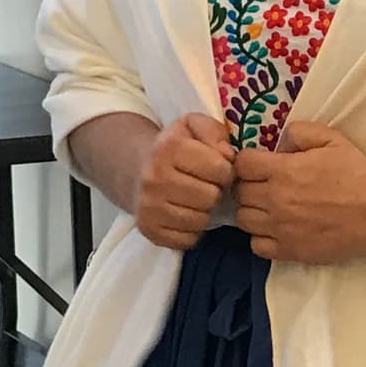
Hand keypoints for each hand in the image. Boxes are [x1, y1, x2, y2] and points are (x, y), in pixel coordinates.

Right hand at [136, 113, 234, 250]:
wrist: (137, 171)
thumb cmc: (175, 148)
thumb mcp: (193, 126)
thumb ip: (215, 131)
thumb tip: (228, 156)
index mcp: (168, 148)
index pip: (218, 169)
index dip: (225, 170)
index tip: (218, 169)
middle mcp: (154, 178)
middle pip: (210, 197)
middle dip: (215, 192)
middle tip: (207, 186)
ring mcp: (149, 206)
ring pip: (200, 220)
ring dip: (205, 211)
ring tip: (197, 199)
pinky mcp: (149, 230)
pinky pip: (187, 240)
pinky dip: (192, 230)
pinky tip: (186, 214)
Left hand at [233, 122, 365, 262]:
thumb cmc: (358, 173)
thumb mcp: (331, 139)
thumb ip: (299, 133)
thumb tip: (280, 141)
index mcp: (282, 170)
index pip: (241, 164)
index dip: (247, 162)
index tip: (259, 165)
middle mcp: (274, 200)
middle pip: (239, 193)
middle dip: (248, 186)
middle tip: (264, 186)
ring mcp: (280, 228)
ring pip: (243, 220)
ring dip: (253, 212)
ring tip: (269, 209)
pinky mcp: (290, 251)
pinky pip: (257, 246)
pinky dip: (262, 238)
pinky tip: (277, 230)